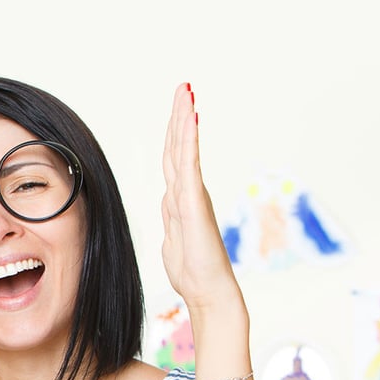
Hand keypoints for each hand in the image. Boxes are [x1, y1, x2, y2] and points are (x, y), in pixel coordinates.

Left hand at [159, 83, 242, 314]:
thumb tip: (171, 204)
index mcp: (180, 199)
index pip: (174, 159)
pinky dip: (188, 143)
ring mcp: (192, 197)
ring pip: (184, 151)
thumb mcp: (174, 239)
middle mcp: (187, 193)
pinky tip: (190, 122)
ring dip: (184, 121)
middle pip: (179, 147)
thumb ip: (173, 218)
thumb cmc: (193, 272)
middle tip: (184, 87)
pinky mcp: (194, 205)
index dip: (174, 133)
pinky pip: (188, 167)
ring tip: (186, 94)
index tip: (178, 108)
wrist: (209, 292)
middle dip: (180, 116)